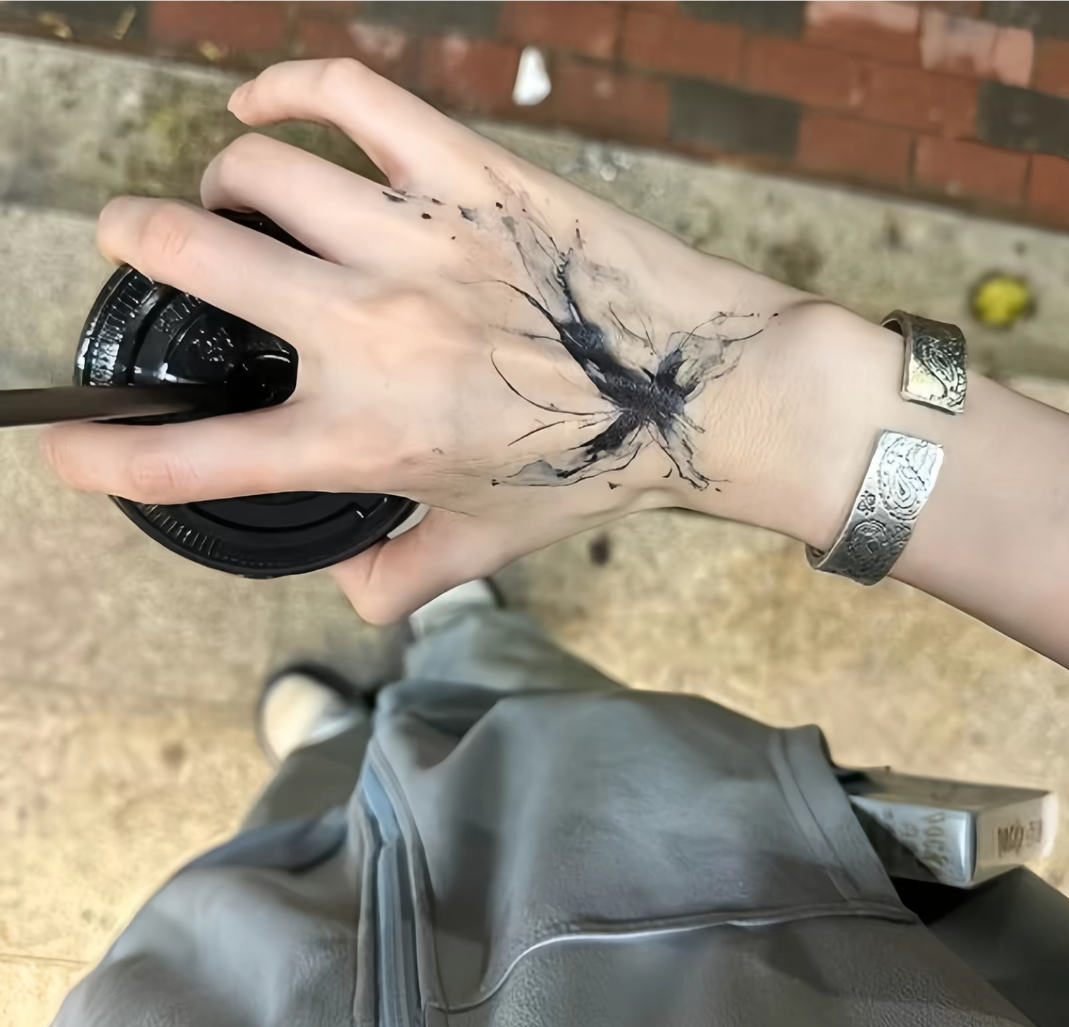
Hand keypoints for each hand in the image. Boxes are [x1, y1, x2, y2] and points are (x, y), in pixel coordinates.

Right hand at [44, 58, 826, 621]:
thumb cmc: (596, 470)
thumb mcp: (489, 542)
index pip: (200, 456)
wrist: (701, 393)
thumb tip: (354, 596)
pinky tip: (260, 103)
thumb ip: (407, 575)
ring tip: (231, 194)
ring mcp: (416, 244)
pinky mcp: (466, 176)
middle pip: (193, 257)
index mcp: (366, 438)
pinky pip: (347, 96)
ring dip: (217, 180)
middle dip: (136, 245)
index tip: (66, 446)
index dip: (108, 456)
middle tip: (139, 246)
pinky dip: (285, 86)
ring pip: (255, 171)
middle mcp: (372, 336)